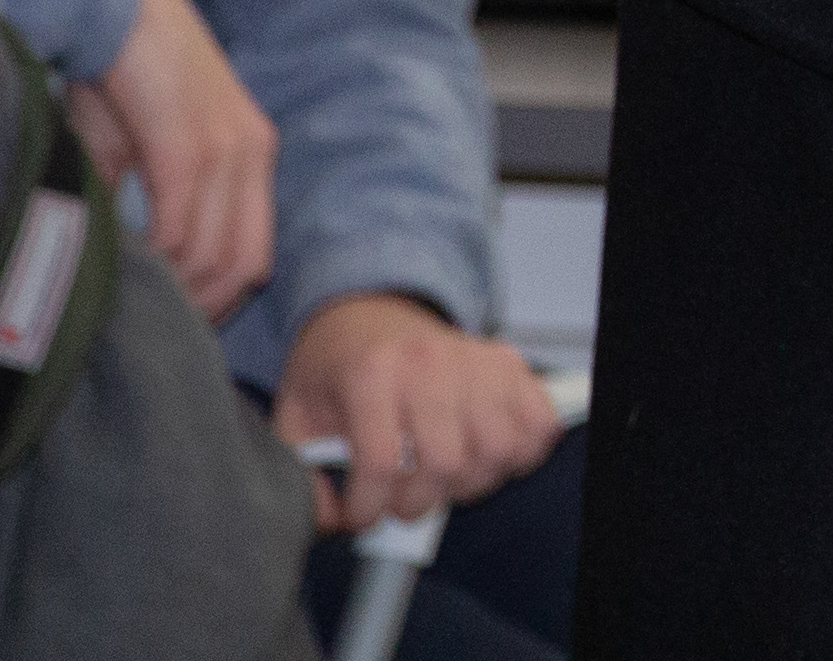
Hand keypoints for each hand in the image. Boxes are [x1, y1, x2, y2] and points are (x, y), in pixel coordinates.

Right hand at [64, 0, 276, 320]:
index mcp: (252, 154)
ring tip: (128, 299)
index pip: (253, 255)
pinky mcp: (189, 144)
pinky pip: (179, 225)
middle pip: (243, 266)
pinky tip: (122, 262)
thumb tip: (129, 268)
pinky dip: (153, 256)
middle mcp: (253, 153)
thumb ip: (147, 202)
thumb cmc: (118, 75)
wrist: (114, 2)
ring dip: (170, 287)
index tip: (172, 320)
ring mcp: (227, 148)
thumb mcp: (142, 148)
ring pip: (212, 254)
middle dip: (198, 308)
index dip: (216, 299)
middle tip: (149, 326)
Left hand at [273, 292, 561, 534]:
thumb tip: (326, 518)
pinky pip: (537, 423)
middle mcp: (428, 362)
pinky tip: (482, 456)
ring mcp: (476, 360)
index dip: (368, 507)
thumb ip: (298, 470)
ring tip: (440, 480)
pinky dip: (519, 452)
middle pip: (444, 463)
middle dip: (417, 503)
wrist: (368, 313)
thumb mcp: (295, 415)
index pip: (382, 462)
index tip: (360, 516)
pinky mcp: (507, 364)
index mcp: (370, 372)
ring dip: (468, 483)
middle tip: (400, 503)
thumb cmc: (335, 367)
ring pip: (496, 450)